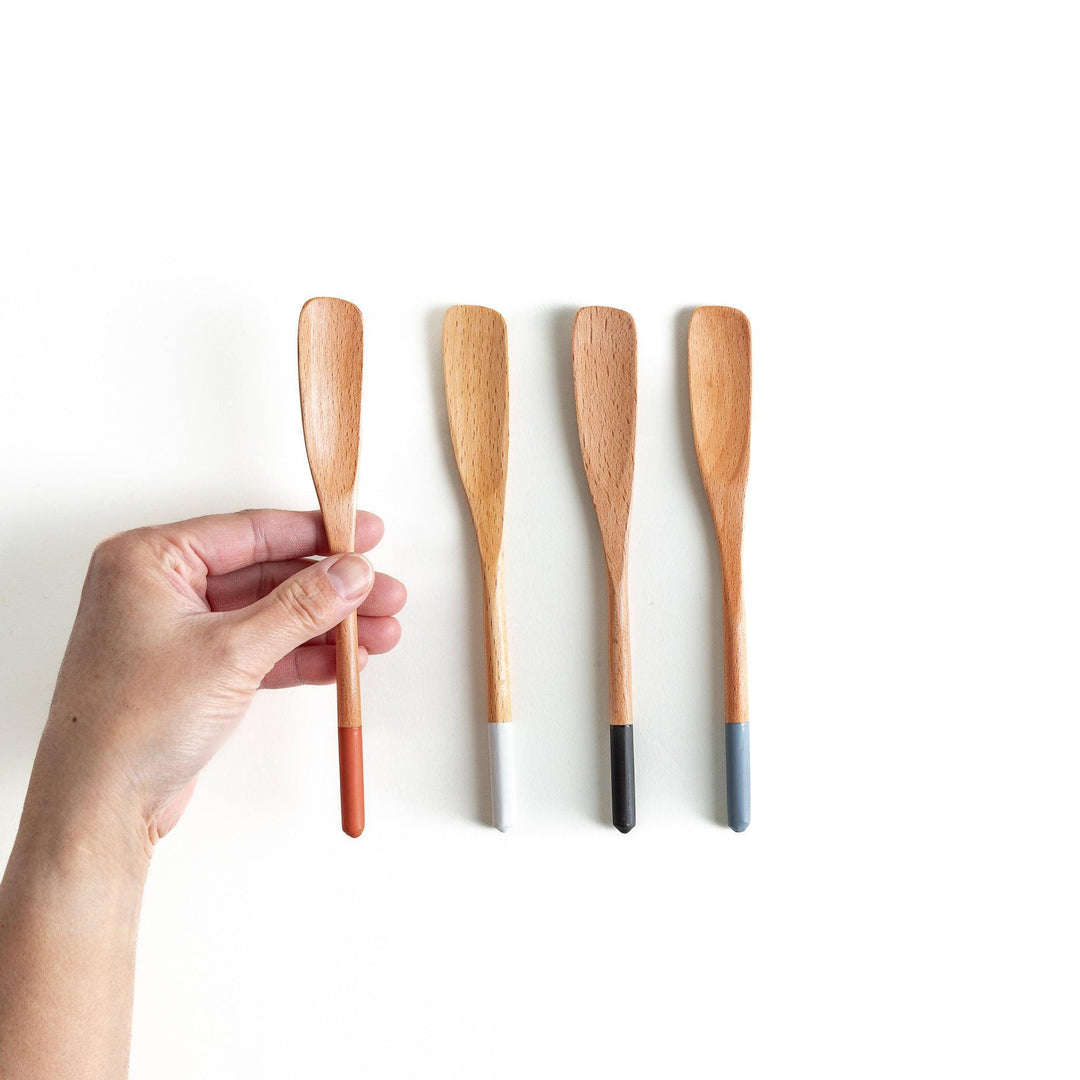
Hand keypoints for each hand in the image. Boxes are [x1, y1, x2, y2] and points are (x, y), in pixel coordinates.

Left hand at [25, 508, 405, 854]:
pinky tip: (343, 661)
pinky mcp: (196, 672)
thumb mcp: (231, 652)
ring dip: (326, 626)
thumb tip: (349, 573)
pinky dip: (303, 656)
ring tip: (378, 631)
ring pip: (271, 614)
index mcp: (148, 560)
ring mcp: (179, 632)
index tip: (363, 534)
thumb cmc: (128, 725)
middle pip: (268, 574)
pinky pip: (262, 649)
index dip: (314, 533)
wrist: (100, 806)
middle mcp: (160, 589)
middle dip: (331, 589)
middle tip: (382, 592)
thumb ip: (300, 607)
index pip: (250, 532)